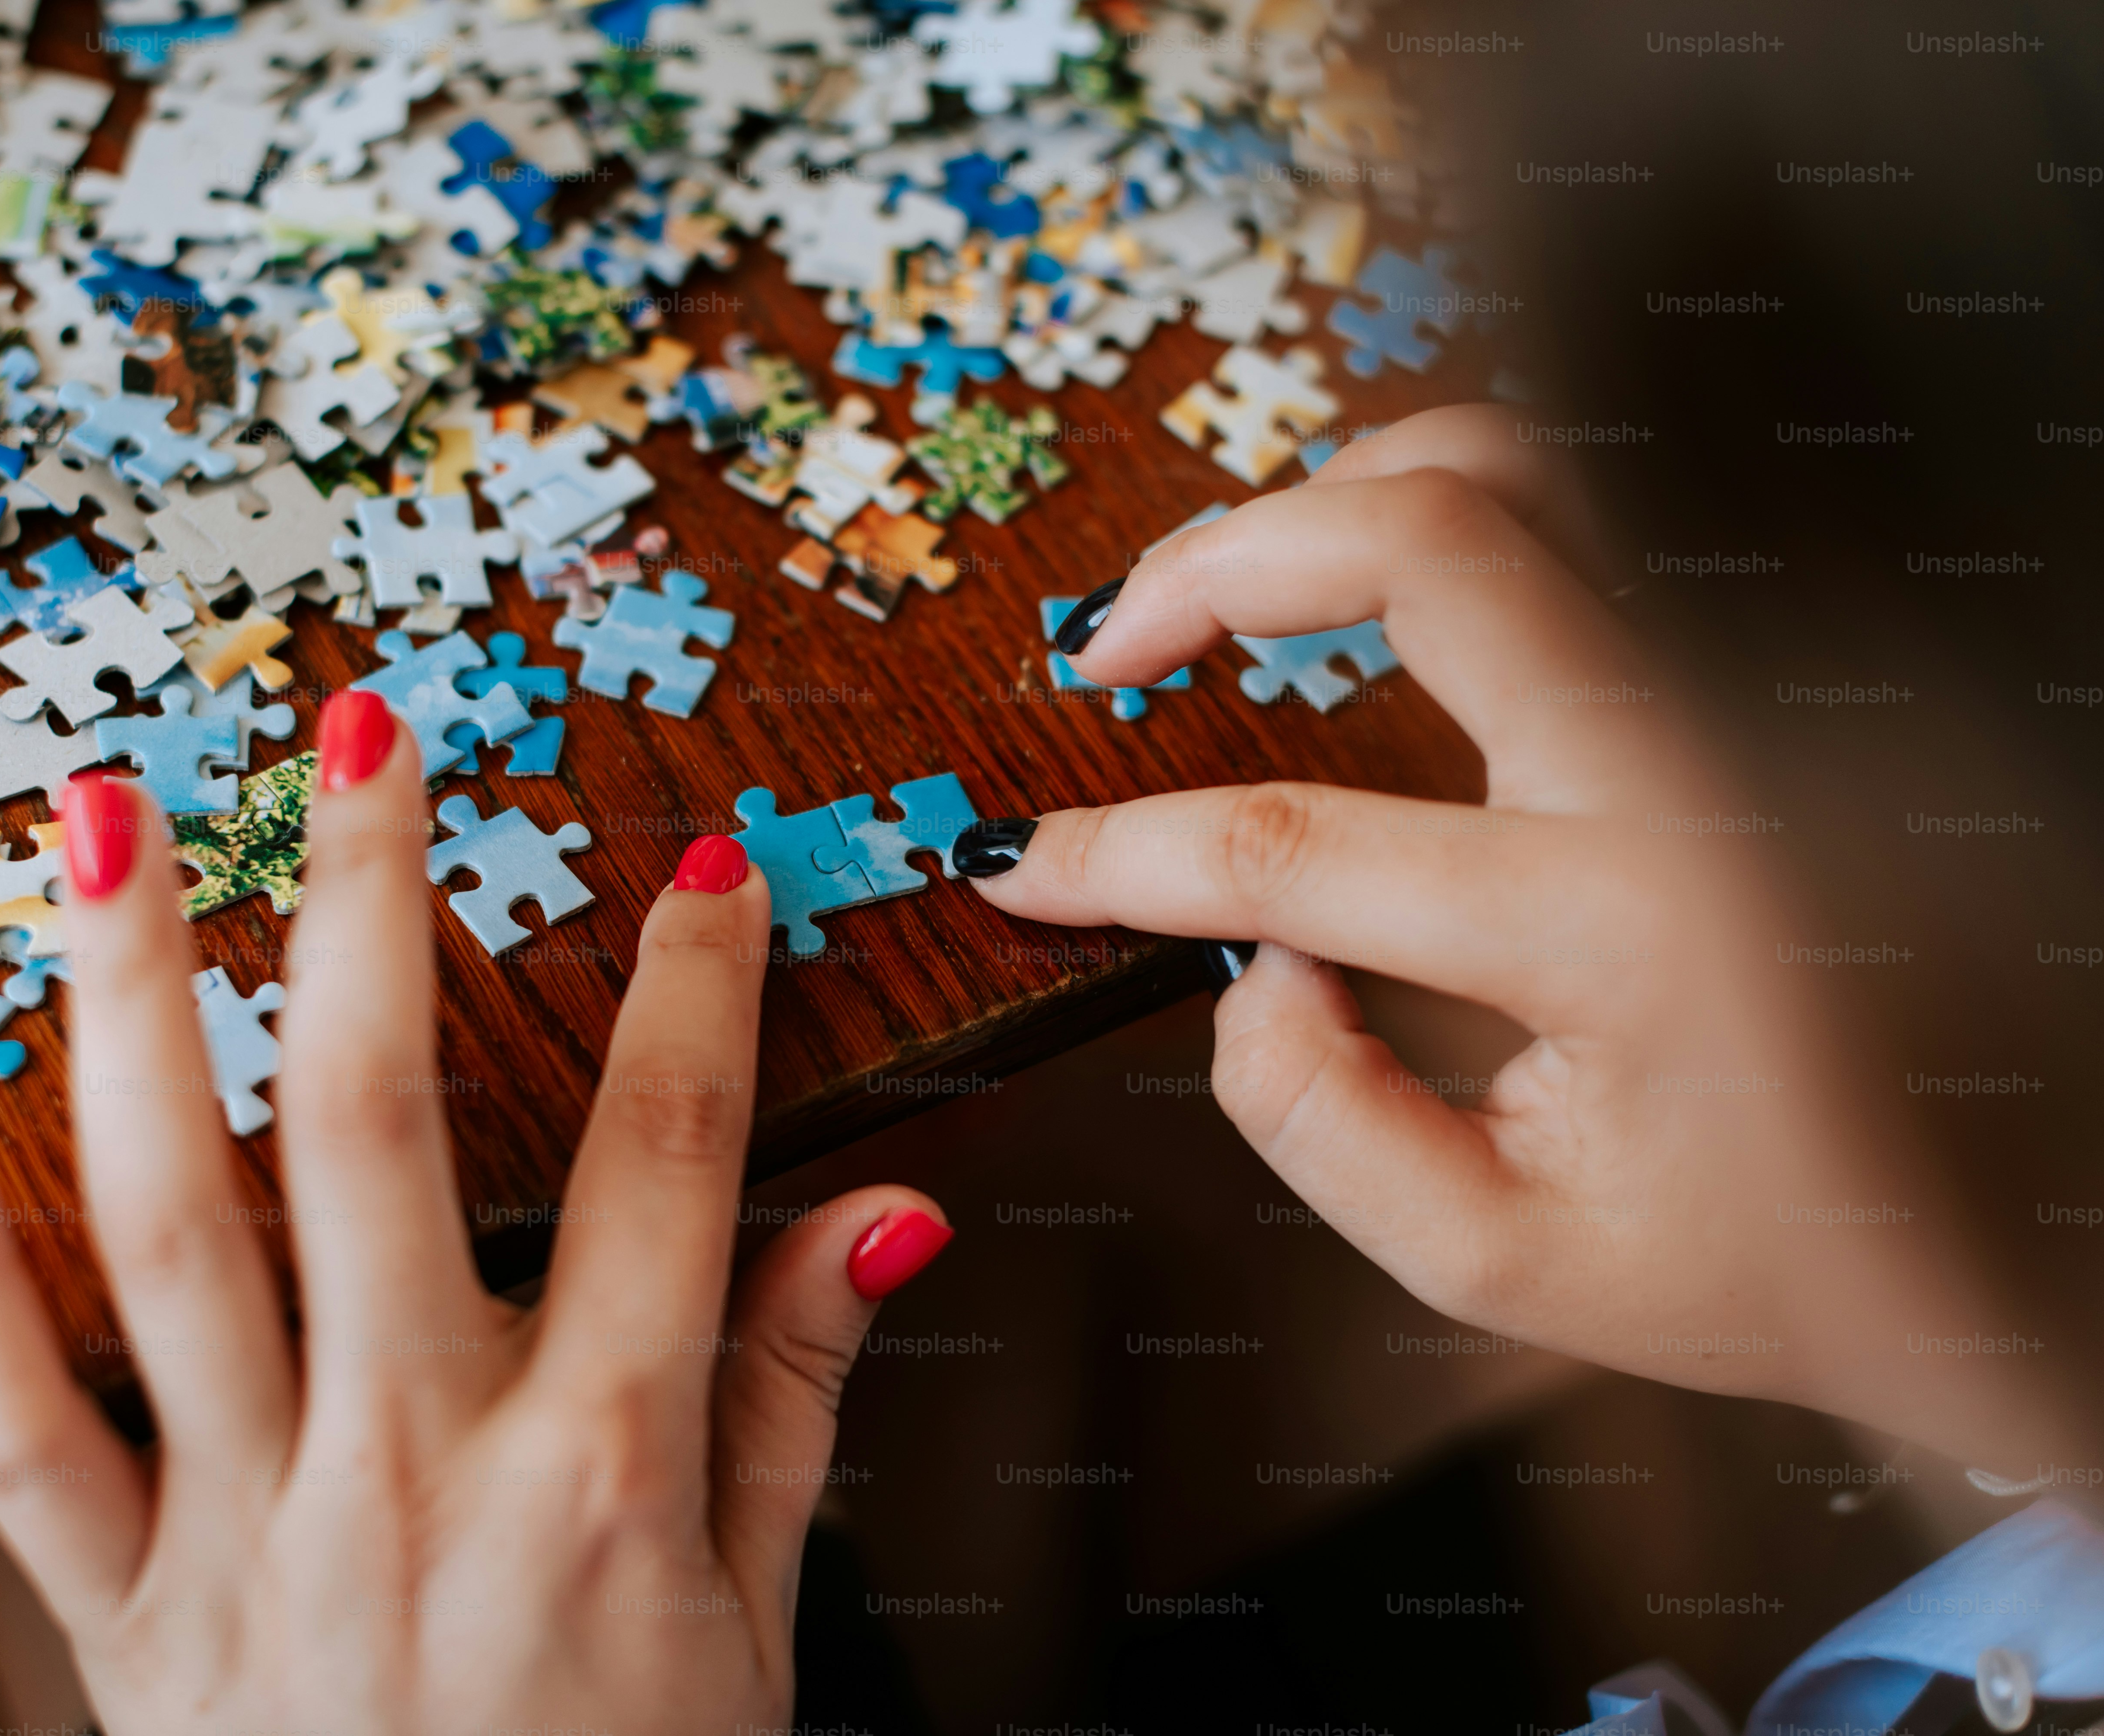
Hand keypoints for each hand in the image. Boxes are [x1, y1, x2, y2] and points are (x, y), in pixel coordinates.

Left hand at [0, 694, 952, 1732]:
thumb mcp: (755, 1624)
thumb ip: (795, 1402)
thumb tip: (887, 1214)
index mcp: (600, 1473)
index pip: (668, 1168)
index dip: (701, 998)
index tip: (704, 867)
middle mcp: (416, 1470)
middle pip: (375, 1129)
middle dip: (371, 902)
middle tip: (361, 728)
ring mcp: (251, 1533)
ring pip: (171, 1227)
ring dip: (133, 1011)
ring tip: (112, 832)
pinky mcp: (126, 1612)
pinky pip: (12, 1431)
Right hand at [965, 405, 2059, 1470]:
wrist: (2039, 1223)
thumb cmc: (1794, 1262)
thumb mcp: (1518, 1265)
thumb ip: (1324, 1123)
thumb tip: (1244, 960)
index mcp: (1633, 927)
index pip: (1296, 845)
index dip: (1119, 851)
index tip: (1023, 863)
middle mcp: (1703, 764)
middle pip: (1424, 534)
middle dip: (1213, 562)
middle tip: (1106, 646)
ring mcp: (1756, 688)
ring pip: (1521, 469)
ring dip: (1337, 498)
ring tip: (1227, 594)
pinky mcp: (1774, 667)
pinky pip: (1590, 518)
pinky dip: (1447, 519)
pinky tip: (1373, 598)